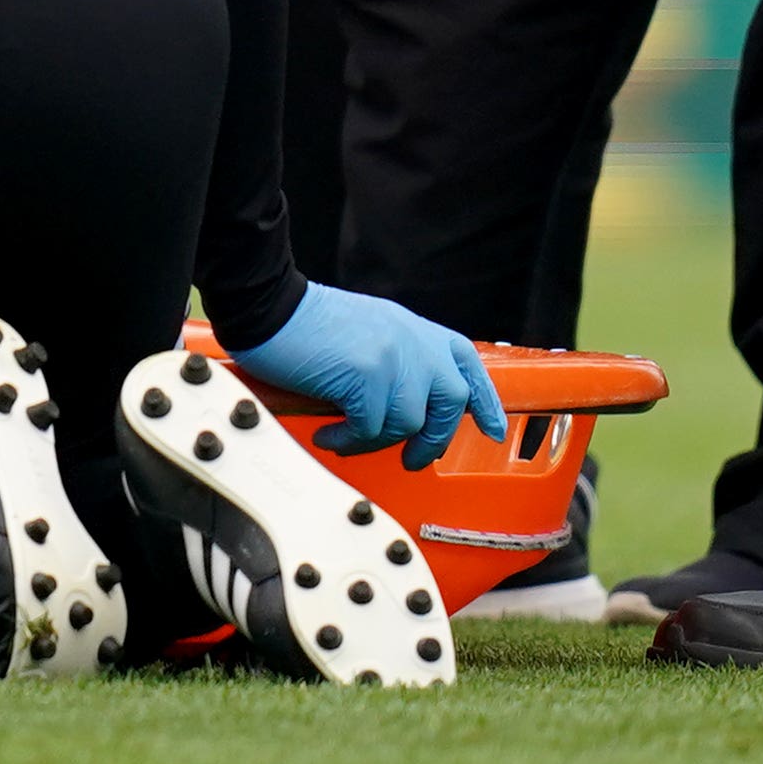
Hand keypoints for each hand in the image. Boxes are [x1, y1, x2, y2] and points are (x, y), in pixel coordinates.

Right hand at [243, 281, 508, 470]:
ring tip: (344, 438)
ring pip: (408, 422)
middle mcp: (413, 341)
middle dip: (435, 437)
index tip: (494, 429)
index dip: (485, 400)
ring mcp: (394, 359)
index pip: (466, 364)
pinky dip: (348, 440)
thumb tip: (411, 406)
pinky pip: (370, 429)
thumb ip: (398, 358)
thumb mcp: (369, 331)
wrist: (268, 305)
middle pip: (451, 401)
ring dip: (376, 441)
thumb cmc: (305, 323)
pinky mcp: (368, 378)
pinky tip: (327, 433)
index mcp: (415, 329)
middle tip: (413, 458)